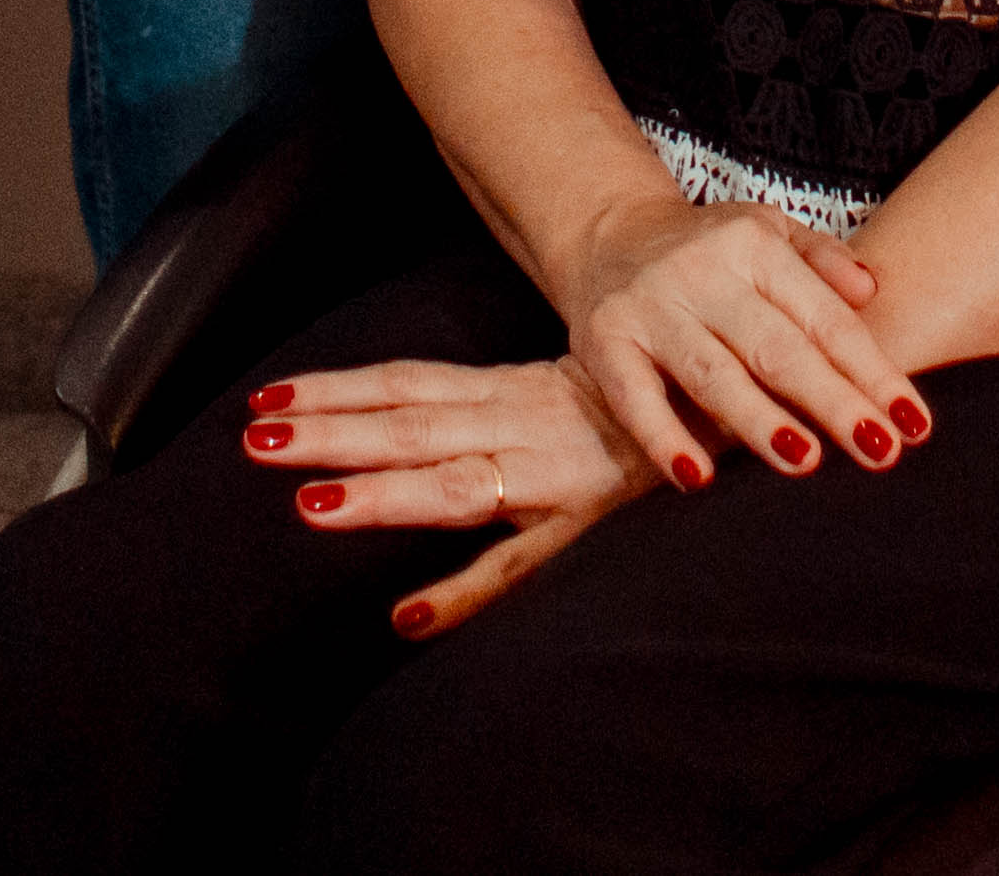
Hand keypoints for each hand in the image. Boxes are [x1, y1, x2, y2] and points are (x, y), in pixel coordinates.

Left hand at [242, 357, 644, 638]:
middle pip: (410, 424)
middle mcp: (523, 423)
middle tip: (254, 441)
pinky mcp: (590, 525)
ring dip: (379, 493)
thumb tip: (418, 417)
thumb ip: (496, 404)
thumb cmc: (648, 402)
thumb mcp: (562, 390)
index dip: (337, 388)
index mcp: (510, 390)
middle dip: (330, 431)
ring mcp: (554, 474)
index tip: (267, 396)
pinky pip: (518, 565)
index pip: (408, 384)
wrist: (744, 391)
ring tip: (310, 506)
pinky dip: (463, 591)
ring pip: (452, 482)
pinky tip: (408, 616)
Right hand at [548, 192, 927, 487]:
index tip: (913, 422)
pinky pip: (635, 399)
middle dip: (832, 401)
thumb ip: (823, 259)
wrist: (608, 233)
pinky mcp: (602, 343)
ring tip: (806, 460)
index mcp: (754, 245)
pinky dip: (664, 438)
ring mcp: (650, 307)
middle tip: (881, 450)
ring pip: (712, 374)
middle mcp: (702, 272)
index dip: (872, 371)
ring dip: (759, 420)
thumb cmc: (709, 250)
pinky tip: (698, 477)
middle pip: (777, 348)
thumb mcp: (768, 231)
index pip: (824, 318)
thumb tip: (871, 291)